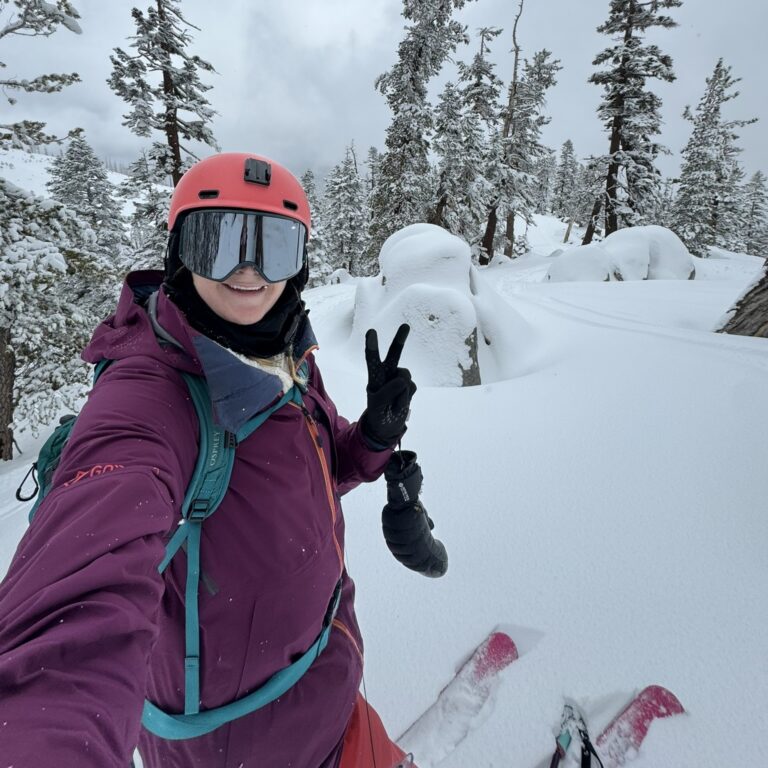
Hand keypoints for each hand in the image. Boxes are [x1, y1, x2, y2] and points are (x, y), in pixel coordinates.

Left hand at [360, 324, 416, 447]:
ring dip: (401, 393)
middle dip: (399, 341)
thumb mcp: (378, 406)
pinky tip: (400, 403)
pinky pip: (411, 388)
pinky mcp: (409, 386)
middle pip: (394, 356)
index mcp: (375, 377)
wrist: (387, 426)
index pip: (372, 360)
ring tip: (393, 404)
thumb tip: (404, 379)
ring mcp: (399, 379)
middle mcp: (387, 374)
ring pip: (405, 378)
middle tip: (405, 326)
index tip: (371, 332)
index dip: (372, 347)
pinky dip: (407, 398)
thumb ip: (389, 392)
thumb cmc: (378, 414)